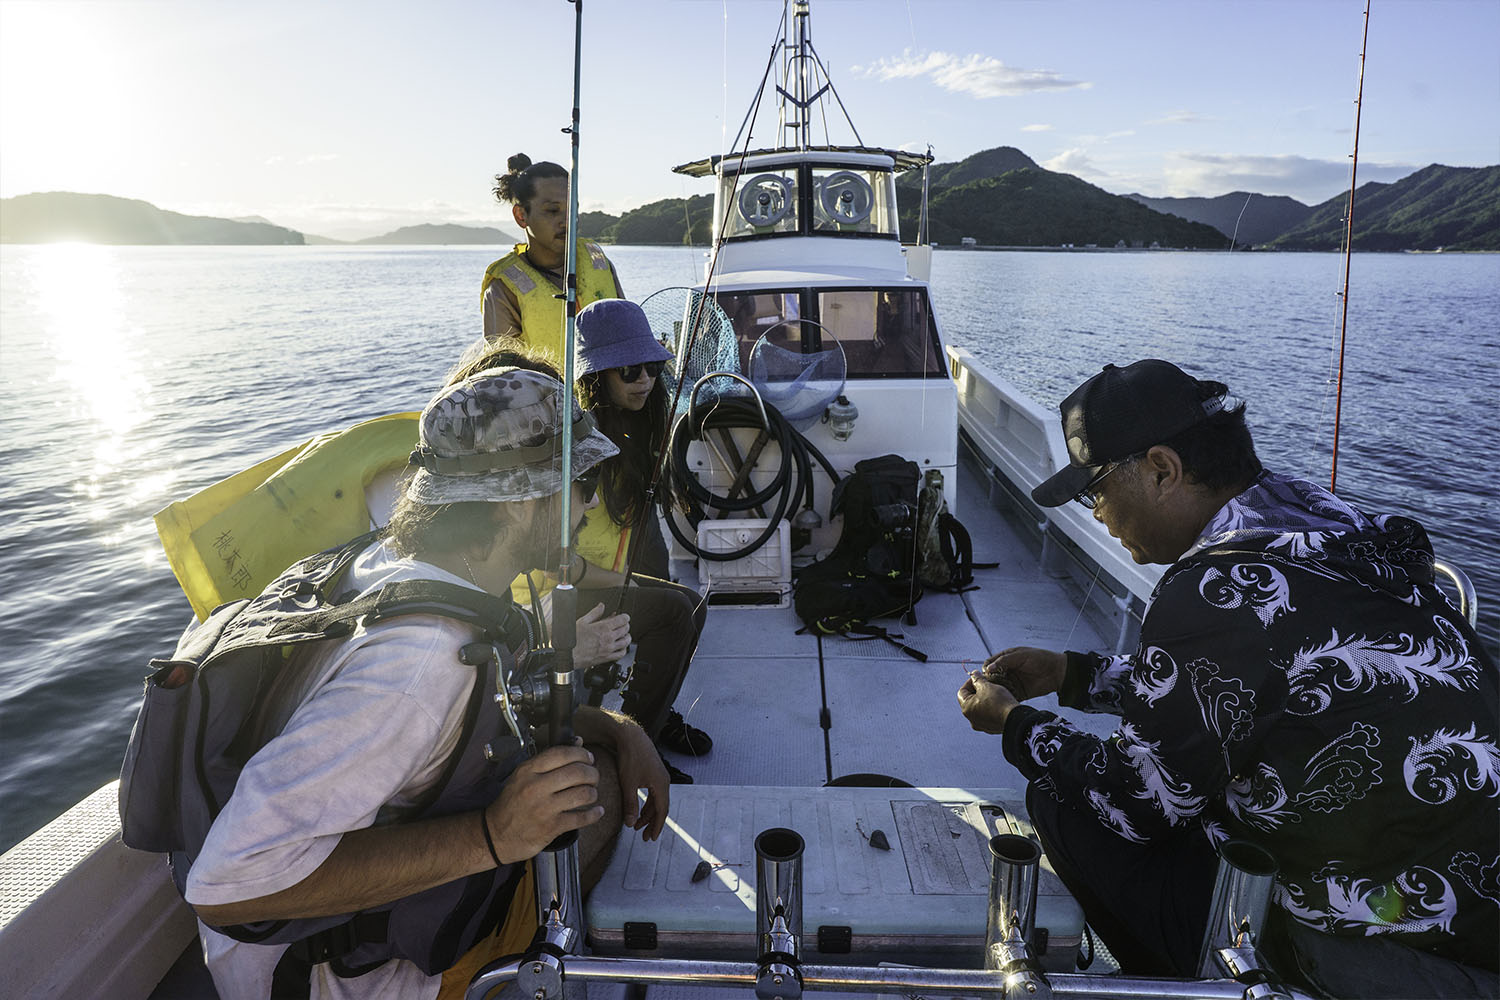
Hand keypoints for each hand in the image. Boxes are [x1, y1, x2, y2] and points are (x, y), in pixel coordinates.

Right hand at [483, 745, 602, 863]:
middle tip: (593, 777)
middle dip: (592, 773)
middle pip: (577, 772)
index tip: (588, 758)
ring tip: (592, 793)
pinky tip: (597, 811)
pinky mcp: (551, 827)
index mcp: (528, 770)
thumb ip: (550, 760)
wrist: (496, 835)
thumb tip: (578, 742)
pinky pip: (581, 817)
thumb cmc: (512, 803)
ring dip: (593, 792)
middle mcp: (535, 787)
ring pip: (583, 793)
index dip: (581, 754)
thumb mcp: (524, 776)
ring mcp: (544, 808)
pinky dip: (594, 814)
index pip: (562, 753)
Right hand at [572, 603, 630, 668]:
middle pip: (626, 629)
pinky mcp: (607, 657)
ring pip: (626, 641)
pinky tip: (621, 646)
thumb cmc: (573, 640)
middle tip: (622, 624)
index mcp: (603, 627)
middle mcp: (609, 638)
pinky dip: (624, 649)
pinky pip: (621, 654)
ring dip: (626, 636)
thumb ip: (594, 613)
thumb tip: (601, 606)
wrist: (569, 655)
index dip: (625, 617)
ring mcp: (609, 648)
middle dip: (625, 625)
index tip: (624, 617)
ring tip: (623, 634)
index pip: (623, 620)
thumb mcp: (582, 621)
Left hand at [612, 720, 669, 840]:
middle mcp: (664, 781)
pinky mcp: (653, 771)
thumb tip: (630, 824)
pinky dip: (647, 803)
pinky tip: (638, 808)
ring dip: (648, 813)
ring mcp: (659, 775)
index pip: (662, 811)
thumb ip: (631, 805)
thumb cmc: (630, 757)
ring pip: (656, 800)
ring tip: (637, 824)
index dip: (657, 826)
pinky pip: (653, 792)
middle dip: (652, 822)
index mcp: (661, 784)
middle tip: (644, 836)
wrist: (630, 735)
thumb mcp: (628, 783)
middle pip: (661, 807)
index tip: (651, 838)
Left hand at [958, 671, 1018, 733]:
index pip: (962, 691)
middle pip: (970, 700)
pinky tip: (999, 702)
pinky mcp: (991, 728)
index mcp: (966, 709)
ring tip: (994, 692)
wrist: (1015, 719)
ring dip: (984, 699)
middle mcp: (971, 719)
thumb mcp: (986, 686)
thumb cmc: (999, 701)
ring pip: (979, 708)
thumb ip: (978, 679)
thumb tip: (973, 674)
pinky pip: (988, 715)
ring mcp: (981, 725)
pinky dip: (991, 708)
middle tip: (987, 683)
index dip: (970, 682)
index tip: (979, 677)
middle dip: (977, 690)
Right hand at [980, 646, 1065, 700]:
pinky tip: (1003, 700)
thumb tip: (988, 668)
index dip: (986, 669)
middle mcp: (1007, 671)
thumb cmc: (1040, 659)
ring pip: (998, 688)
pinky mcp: (1018, 692)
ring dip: (995, 691)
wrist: (1057, 672)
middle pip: (992, 677)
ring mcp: (1012, 682)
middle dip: (988, 682)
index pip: (990, 663)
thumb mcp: (1021, 655)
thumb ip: (1004, 661)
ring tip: (994, 694)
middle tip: (987, 687)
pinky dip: (1005, 698)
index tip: (985, 674)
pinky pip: (1008, 696)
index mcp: (1006, 659)